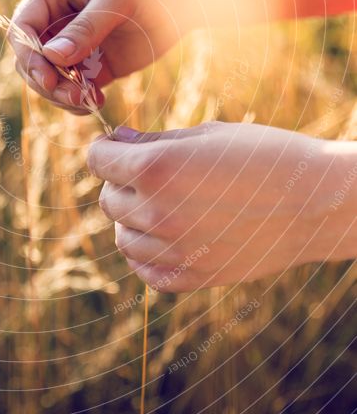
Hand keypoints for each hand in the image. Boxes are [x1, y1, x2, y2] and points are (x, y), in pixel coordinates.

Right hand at [9, 0, 181, 112]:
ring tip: (89, 101)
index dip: (28, 55)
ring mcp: (69, 46)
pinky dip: (77, 101)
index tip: (48, 78)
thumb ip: (86, 28)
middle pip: (29, 60)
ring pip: (47, 80)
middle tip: (75, 96)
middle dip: (46, 82)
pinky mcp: (88, 67)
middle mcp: (53, 20)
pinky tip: (97, 102)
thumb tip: (51, 56)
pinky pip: (70, 90)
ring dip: (61, 96)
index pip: (23, 28)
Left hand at [88, 122, 355, 290]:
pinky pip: (144, 269)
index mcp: (156, 168)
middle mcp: (157, 212)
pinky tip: (166, 235)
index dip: (106, 149)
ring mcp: (174, 251)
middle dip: (121, 182)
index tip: (119, 147)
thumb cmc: (264, 156)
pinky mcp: (192, 279)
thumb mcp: (206, 134)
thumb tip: (115, 141)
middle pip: (107, 198)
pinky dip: (146, 253)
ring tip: (162, 203)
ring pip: (121, 236)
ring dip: (131, 218)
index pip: (97, 159)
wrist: (316, 202)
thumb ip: (153, 141)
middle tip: (150, 173)